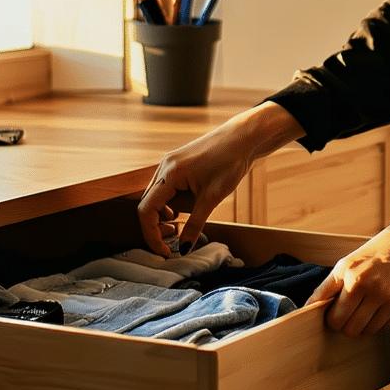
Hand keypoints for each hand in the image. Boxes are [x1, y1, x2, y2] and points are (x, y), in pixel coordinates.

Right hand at [137, 102, 304, 256]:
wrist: (243, 138)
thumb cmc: (230, 163)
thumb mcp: (212, 199)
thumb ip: (195, 225)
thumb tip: (184, 248)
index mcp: (169, 174)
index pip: (146, 211)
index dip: (152, 235)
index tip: (164, 251)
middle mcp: (164, 167)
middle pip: (147, 205)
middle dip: (155, 227)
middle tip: (171, 243)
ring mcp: (169, 164)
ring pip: (155, 197)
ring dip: (161, 216)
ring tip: (177, 227)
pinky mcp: (178, 164)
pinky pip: (164, 188)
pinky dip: (169, 204)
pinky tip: (182, 211)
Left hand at [307, 218, 389, 337]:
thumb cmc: (377, 252)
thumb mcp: (348, 262)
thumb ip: (329, 286)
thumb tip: (309, 307)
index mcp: (352, 275)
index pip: (333, 317)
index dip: (329, 320)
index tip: (332, 315)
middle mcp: (370, 287)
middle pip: (348, 329)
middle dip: (344, 326)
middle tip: (347, 315)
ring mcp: (388, 297)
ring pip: (366, 331)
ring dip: (361, 326)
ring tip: (362, 312)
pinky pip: (383, 327)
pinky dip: (378, 322)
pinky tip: (380, 307)